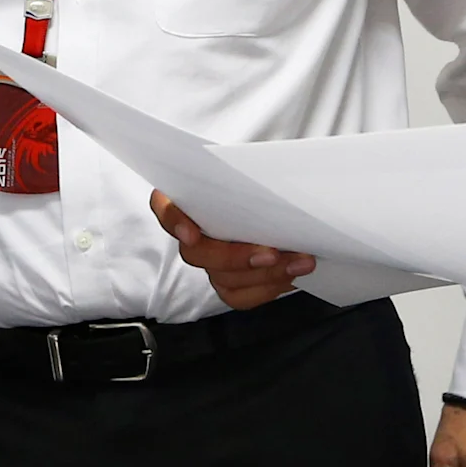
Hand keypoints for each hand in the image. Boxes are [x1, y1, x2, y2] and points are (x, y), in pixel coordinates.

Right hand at [148, 191, 313, 309]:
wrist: (287, 206)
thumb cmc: (268, 183)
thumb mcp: (262, 171)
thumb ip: (254, 178)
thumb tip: (272, 186)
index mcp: (191, 198)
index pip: (165, 206)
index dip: (173, 221)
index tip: (191, 234)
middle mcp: (194, 232)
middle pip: (197, 253)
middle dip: (236, 257)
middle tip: (272, 253)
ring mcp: (210, 260)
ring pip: (222, 278)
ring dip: (265, 274)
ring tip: (300, 261)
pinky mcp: (228, 282)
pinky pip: (239, 295)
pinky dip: (267, 288)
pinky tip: (290, 275)